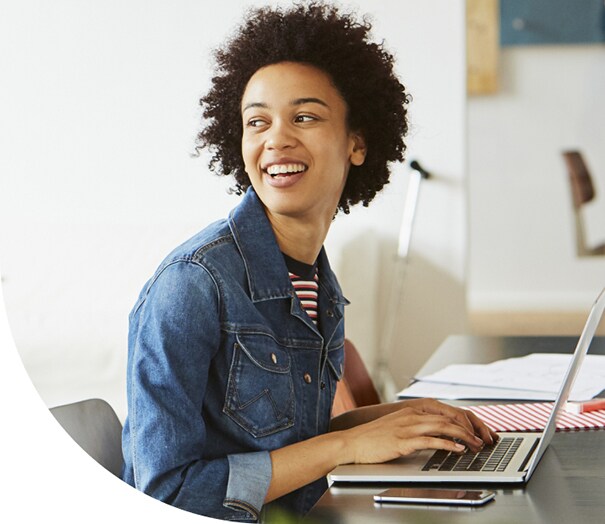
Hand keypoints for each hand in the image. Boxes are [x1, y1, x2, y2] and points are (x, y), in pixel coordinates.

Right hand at [339, 399, 496, 465]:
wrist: (353, 442)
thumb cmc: (375, 436)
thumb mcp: (399, 424)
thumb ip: (418, 425)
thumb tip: (439, 432)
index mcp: (413, 409)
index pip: (447, 410)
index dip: (467, 420)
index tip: (480, 431)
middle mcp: (413, 414)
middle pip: (449, 417)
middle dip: (471, 429)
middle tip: (484, 440)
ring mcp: (408, 426)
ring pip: (443, 426)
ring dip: (464, 437)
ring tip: (476, 446)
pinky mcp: (403, 440)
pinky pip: (430, 440)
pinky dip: (448, 444)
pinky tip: (458, 450)